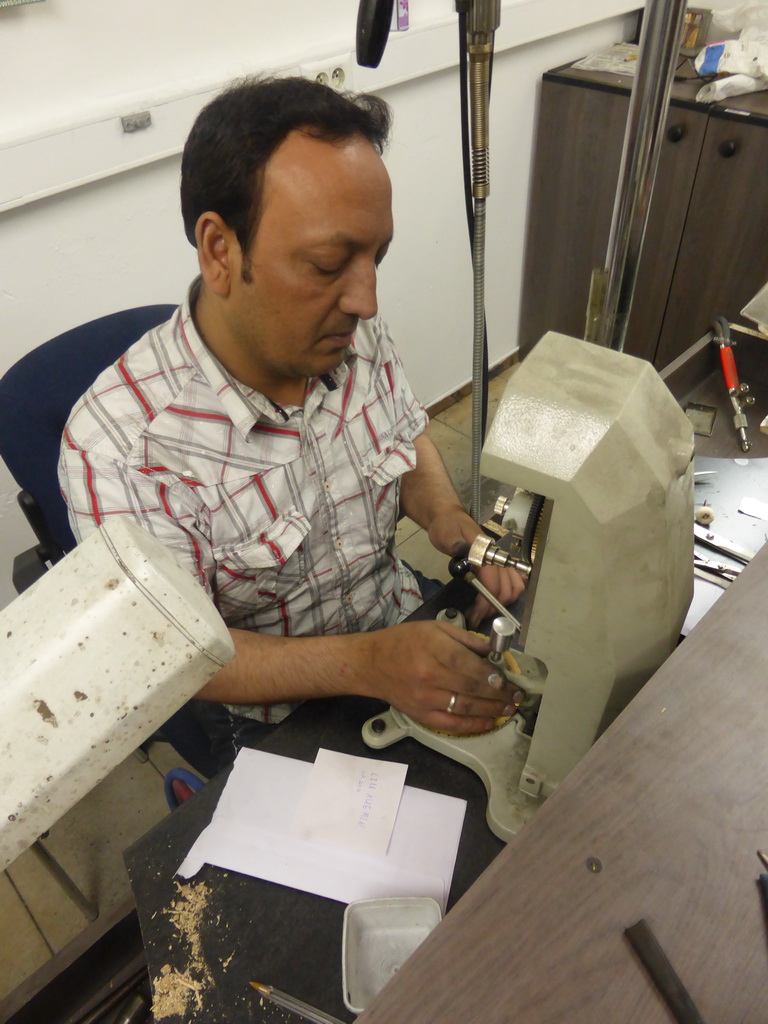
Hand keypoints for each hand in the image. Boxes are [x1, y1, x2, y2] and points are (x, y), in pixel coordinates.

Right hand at [364, 619, 521, 733]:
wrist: (371, 664)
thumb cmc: (403, 641)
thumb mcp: (433, 628)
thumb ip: (465, 638)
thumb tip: (492, 652)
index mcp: (434, 649)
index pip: (470, 665)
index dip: (492, 675)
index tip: (506, 679)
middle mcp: (430, 675)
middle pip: (472, 688)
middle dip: (499, 694)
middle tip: (516, 695)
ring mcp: (426, 698)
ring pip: (466, 708)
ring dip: (492, 710)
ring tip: (508, 708)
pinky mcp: (422, 715)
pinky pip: (452, 724)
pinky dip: (473, 725)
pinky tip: (489, 722)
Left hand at [426, 507, 524, 627]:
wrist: (450, 517)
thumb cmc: (446, 527)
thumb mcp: (446, 534)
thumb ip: (456, 543)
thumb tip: (466, 552)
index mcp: (484, 552)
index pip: (492, 581)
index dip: (486, 602)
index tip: (475, 616)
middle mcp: (496, 557)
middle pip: (506, 588)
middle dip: (494, 607)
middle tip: (477, 617)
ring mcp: (500, 560)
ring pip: (515, 586)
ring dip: (504, 602)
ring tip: (487, 611)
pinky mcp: (499, 563)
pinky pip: (514, 580)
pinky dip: (511, 593)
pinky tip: (499, 600)